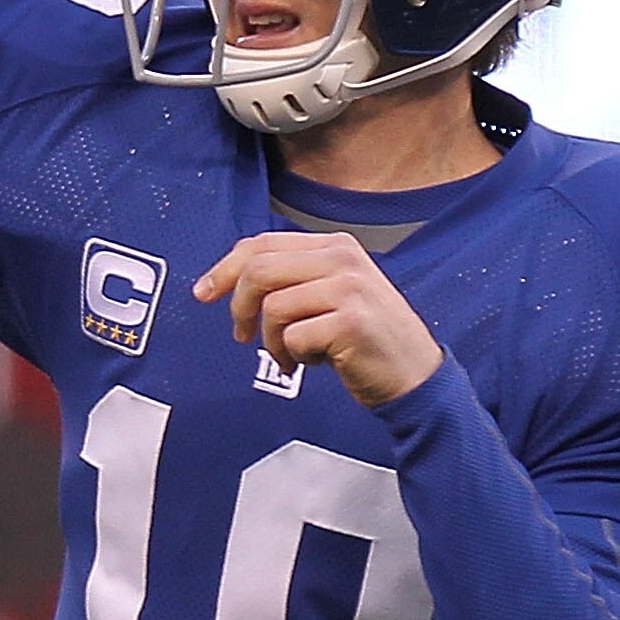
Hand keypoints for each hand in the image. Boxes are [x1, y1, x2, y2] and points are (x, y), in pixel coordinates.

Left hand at [192, 233, 443, 407]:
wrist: (416, 375)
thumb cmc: (367, 339)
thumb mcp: (334, 294)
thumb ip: (294, 279)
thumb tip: (231, 279)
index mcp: (335, 246)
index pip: (263, 243)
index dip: (225, 268)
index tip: (203, 292)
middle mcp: (342, 259)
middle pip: (259, 270)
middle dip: (239, 307)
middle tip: (241, 336)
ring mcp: (349, 288)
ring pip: (273, 307)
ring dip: (274, 342)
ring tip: (293, 355)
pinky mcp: (351, 322)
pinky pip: (293, 338)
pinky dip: (295, 358)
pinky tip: (317, 362)